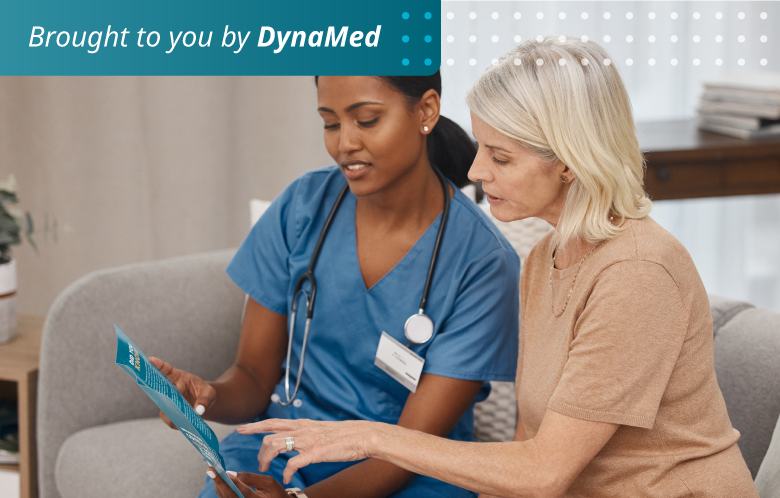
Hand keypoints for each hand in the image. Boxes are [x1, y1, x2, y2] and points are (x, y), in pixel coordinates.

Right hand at [149, 357, 216, 427]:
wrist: (204, 404)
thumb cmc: (205, 393)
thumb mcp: (210, 393)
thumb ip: (205, 400)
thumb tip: (198, 411)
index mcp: (180, 378)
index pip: (167, 370)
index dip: (158, 365)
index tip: (150, 360)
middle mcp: (170, 388)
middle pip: (158, 386)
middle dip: (152, 384)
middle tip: (147, 383)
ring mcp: (168, 401)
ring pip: (162, 405)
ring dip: (167, 409)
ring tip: (177, 414)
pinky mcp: (169, 413)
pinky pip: (168, 418)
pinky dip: (174, 422)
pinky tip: (181, 424)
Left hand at [207, 467, 286, 497]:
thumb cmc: (275, 493)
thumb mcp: (269, 483)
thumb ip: (251, 478)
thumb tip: (232, 473)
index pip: (246, 493)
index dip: (236, 483)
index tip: (226, 472)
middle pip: (231, 497)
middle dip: (220, 482)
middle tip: (211, 469)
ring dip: (218, 484)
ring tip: (212, 470)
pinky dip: (221, 488)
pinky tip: (218, 478)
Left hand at [238, 418, 380, 483]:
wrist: (363, 435)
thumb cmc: (345, 435)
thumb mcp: (322, 429)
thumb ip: (308, 432)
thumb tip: (298, 437)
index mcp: (303, 424)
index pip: (273, 422)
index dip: (255, 426)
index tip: (241, 429)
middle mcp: (302, 429)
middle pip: (269, 434)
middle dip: (258, 449)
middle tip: (258, 463)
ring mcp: (308, 440)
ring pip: (275, 445)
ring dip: (267, 460)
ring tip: (267, 470)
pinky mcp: (315, 452)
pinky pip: (292, 464)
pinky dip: (285, 472)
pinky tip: (286, 478)